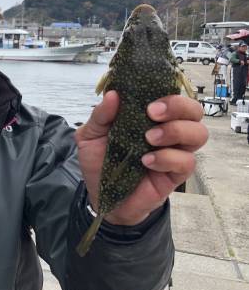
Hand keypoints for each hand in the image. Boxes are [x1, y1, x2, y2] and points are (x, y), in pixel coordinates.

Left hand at [76, 91, 207, 225]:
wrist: (103, 196)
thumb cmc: (99, 161)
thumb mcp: (90, 136)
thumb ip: (100, 116)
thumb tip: (113, 94)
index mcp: (148, 116)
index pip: (171, 96)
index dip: (167, 93)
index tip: (147, 101)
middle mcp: (167, 130)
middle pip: (194, 111)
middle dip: (179, 107)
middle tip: (152, 113)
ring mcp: (174, 151)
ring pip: (198, 133)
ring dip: (176, 131)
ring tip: (149, 139)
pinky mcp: (176, 174)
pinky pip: (187, 161)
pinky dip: (167, 158)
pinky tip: (146, 162)